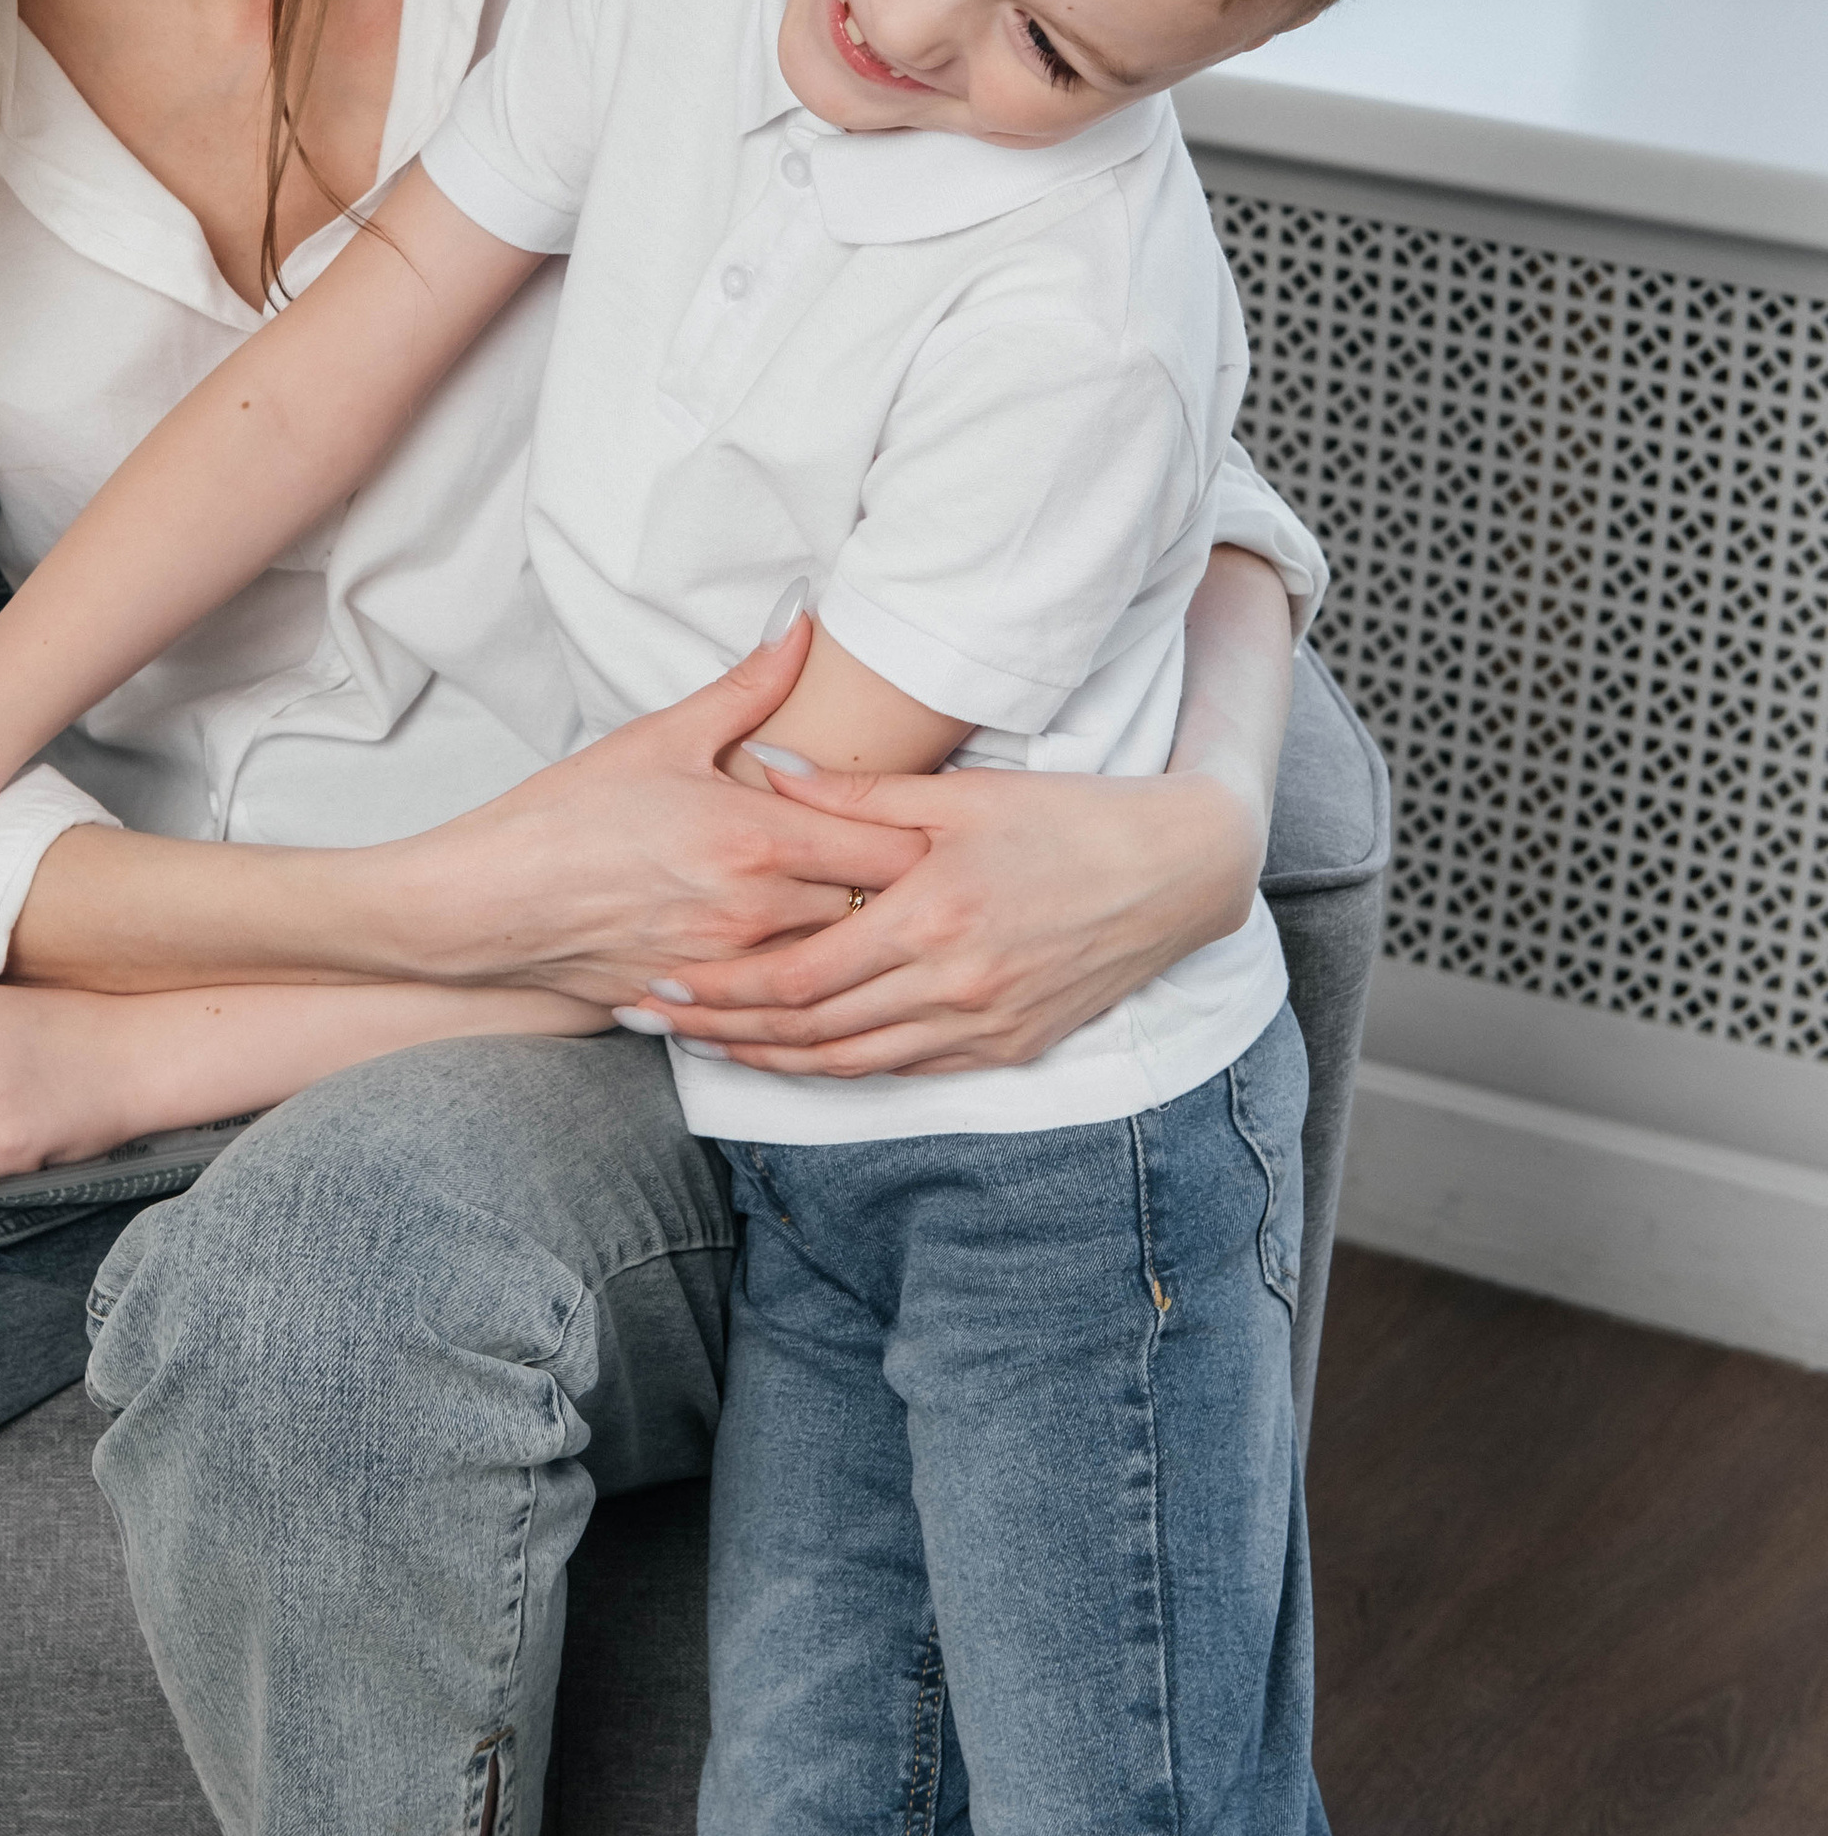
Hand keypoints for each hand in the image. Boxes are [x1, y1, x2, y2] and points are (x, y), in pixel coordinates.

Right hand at [391, 623, 932, 1002]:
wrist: (487, 900)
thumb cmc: (568, 813)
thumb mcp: (661, 737)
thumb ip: (748, 686)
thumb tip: (801, 625)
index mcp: (761, 839)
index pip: (897, 854)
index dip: (920, 840)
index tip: (920, 824)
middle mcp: (758, 912)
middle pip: (879, 916)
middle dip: (896, 896)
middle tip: (905, 870)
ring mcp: (732, 968)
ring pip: (836, 966)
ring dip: (848, 941)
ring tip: (856, 913)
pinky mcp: (704, 1007)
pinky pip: (779, 1005)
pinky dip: (796, 984)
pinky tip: (795, 959)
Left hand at [628, 759, 1263, 1078]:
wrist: (1175, 872)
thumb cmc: (1064, 818)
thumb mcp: (958, 795)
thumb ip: (855, 796)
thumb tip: (765, 766)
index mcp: (929, 921)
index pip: (799, 977)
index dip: (724, 988)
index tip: (664, 979)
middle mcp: (952, 988)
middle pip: (811, 1032)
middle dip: (727, 1030)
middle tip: (661, 1021)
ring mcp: (982, 1026)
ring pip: (853, 1063)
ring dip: (774, 1061)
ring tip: (710, 1047)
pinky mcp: (1008, 1048)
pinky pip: (906, 1069)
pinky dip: (844, 1067)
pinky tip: (799, 1056)